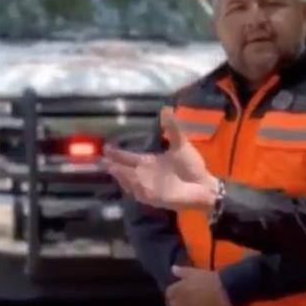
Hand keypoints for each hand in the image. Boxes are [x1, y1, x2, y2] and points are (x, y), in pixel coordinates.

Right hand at [104, 107, 219, 211]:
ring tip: (112, 167)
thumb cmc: (191, 166)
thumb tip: (166, 108)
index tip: (105, 147)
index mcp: (147, 162)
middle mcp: (143, 174)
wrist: (203, 185)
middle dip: (113, 166)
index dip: (116, 153)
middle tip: (102, 159)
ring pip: (128, 181)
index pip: (127, 157)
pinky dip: (134, 188)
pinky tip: (128, 181)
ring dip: (121, 175)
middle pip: (123, 170)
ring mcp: (147, 187)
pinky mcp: (154, 198)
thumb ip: (172, 128)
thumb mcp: (180, 145)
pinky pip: (140, 193)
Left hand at [166, 265, 231, 305]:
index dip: (173, 292)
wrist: (223, 291)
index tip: (178, 291)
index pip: (169, 293)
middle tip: (183, 300)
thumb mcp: (193, 272)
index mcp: (178, 290)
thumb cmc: (208, 279)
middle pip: (173, 305)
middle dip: (176, 302)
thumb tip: (172, 269)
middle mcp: (180, 302)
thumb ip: (181, 272)